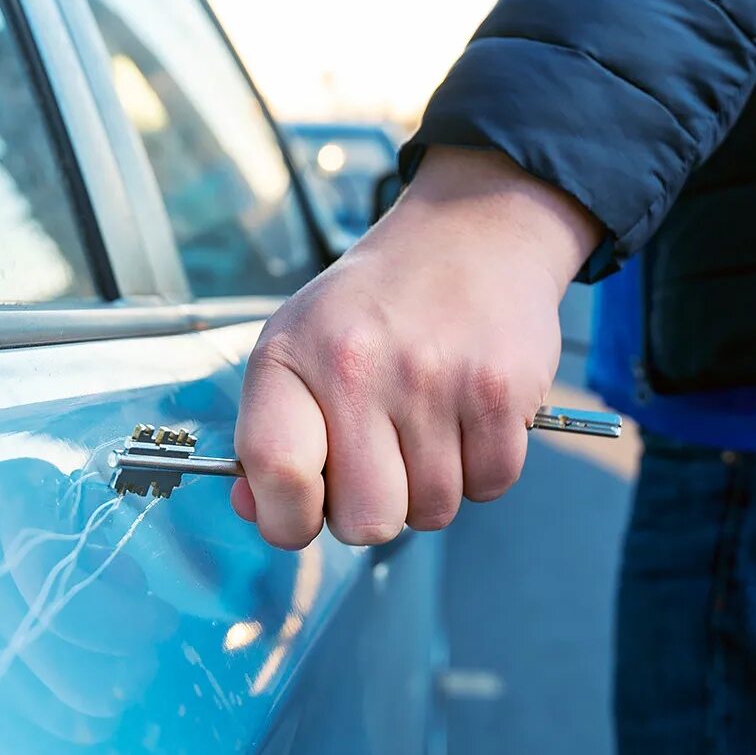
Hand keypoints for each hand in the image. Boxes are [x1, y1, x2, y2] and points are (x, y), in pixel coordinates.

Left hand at [232, 146, 600, 548]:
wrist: (470, 233)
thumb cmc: (374, 306)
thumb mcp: (298, 343)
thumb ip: (269, 432)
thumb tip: (255, 510)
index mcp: (290, 356)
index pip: (276, 472)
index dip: (286, 518)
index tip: (304, 508)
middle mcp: (357, 366)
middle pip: (365, 521)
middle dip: (373, 510)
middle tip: (379, 463)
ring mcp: (433, 379)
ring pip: (433, 511)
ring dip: (430, 487)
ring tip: (425, 424)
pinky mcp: (500, 390)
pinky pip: (490, 486)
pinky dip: (481, 468)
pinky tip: (466, 416)